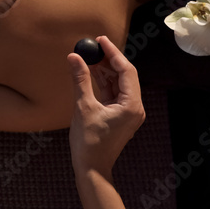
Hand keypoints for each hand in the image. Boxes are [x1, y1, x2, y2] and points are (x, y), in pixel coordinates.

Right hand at [67, 36, 145, 179]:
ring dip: (104, 71)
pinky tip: (91, 73)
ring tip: (88, 57)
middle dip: (108, 60)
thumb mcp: (83, 106)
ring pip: (118, 84)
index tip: (100, 40)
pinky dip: (103, 83)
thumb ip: (80, 79)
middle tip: (93, 47)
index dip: (113, 53)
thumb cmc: (89, 142)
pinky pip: (113, 94)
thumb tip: (74, 56)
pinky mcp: (120, 116)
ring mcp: (128, 113)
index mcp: (132, 105)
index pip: (126, 71)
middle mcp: (135, 108)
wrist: (92, 169)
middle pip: (124, 75)